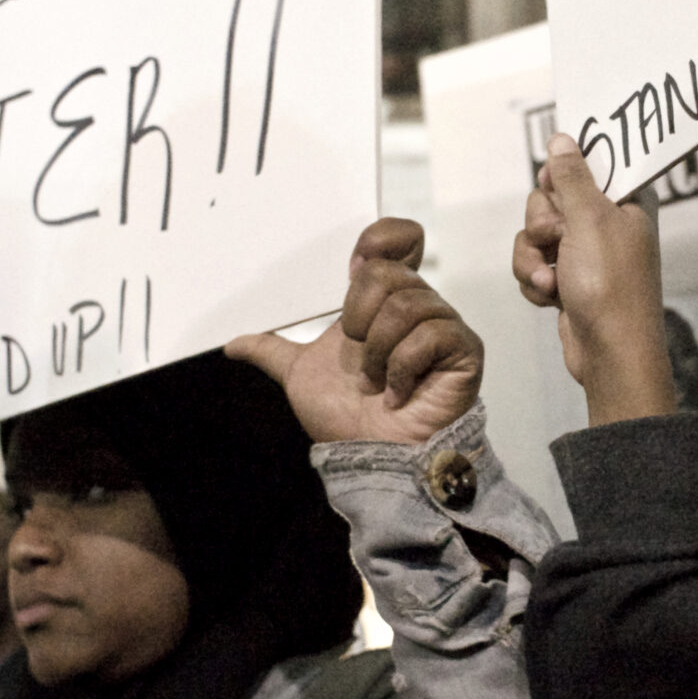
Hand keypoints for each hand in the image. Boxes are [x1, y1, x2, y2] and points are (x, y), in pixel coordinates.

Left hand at [229, 217, 483, 445]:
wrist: (372, 459)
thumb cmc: (347, 419)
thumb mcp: (299, 377)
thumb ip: (272, 352)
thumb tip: (233, 344)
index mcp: (384, 301)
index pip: (399, 239)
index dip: (379, 239)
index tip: (352, 268)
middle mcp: (418, 306)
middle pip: (388, 273)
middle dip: (359, 319)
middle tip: (359, 358)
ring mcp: (443, 326)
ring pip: (405, 305)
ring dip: (378, 353)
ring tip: (377, 382)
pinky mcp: (463, 349)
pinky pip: (429, 335)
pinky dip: (401, 368)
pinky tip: (398, 393)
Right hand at [512, 134, 676, 424]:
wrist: (609, 353)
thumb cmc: (610, 286)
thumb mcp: (589, 219)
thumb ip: (572, 176)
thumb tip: (563, 137)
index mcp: (625, 201)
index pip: (587, 164)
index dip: (563, 175)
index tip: (555, 187)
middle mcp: (607, 223)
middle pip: (550, 198)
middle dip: (541, 224)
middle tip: (556, 239)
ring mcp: (585, 253)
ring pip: (534, 234)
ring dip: (532, 258)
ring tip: (550, 281)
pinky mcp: (568, 279)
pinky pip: (534, 264)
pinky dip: (534, 280)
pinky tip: (550, 297)